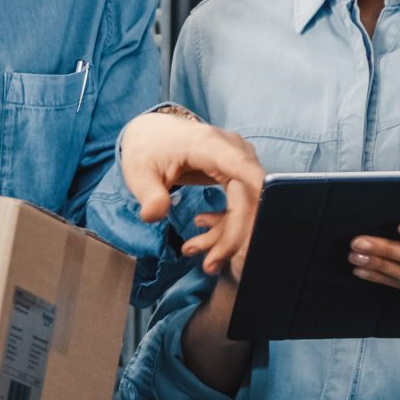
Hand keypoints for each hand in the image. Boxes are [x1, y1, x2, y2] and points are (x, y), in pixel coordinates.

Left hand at [119, 110, 265, 274]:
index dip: (258, 199)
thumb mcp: (139, 173)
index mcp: (210, 144)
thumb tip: (152, 216)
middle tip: (209, 266)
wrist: (152, 134)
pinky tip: (201, 227)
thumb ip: (148, 194)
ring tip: (193, 250)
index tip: (260, 231)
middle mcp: (233, 150)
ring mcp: (239, 161)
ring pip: (249, 206)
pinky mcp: (238, 173)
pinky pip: (243, 204)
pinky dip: (226, 224)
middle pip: (249, 198)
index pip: (244, 170)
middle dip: (232, 237)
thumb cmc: (147, 149)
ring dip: (226, 235)